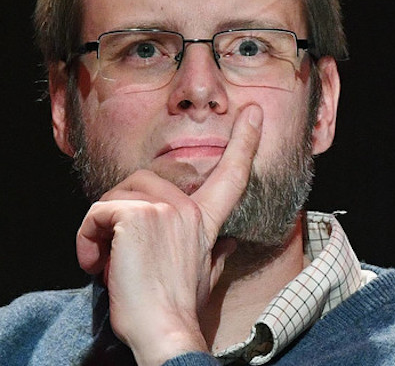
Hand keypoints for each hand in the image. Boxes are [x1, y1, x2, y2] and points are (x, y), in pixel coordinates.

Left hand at [76, 104, 262, 365]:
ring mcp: (164, 209)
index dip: (245, 141)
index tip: (253, 112)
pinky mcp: (137, 216)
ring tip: (107, 260)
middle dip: (120, 210)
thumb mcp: (204, 274)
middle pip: (141, 181)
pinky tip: (96, 262)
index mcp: (204, 219)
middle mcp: (187, 208)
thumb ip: (215, 252)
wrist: (163, 334)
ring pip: (116, 195)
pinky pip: (98, 212)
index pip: (231, 173)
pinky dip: (87, 237)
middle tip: (116, 251)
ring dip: (101, 228)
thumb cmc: (177, 306)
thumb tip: (229, 244)